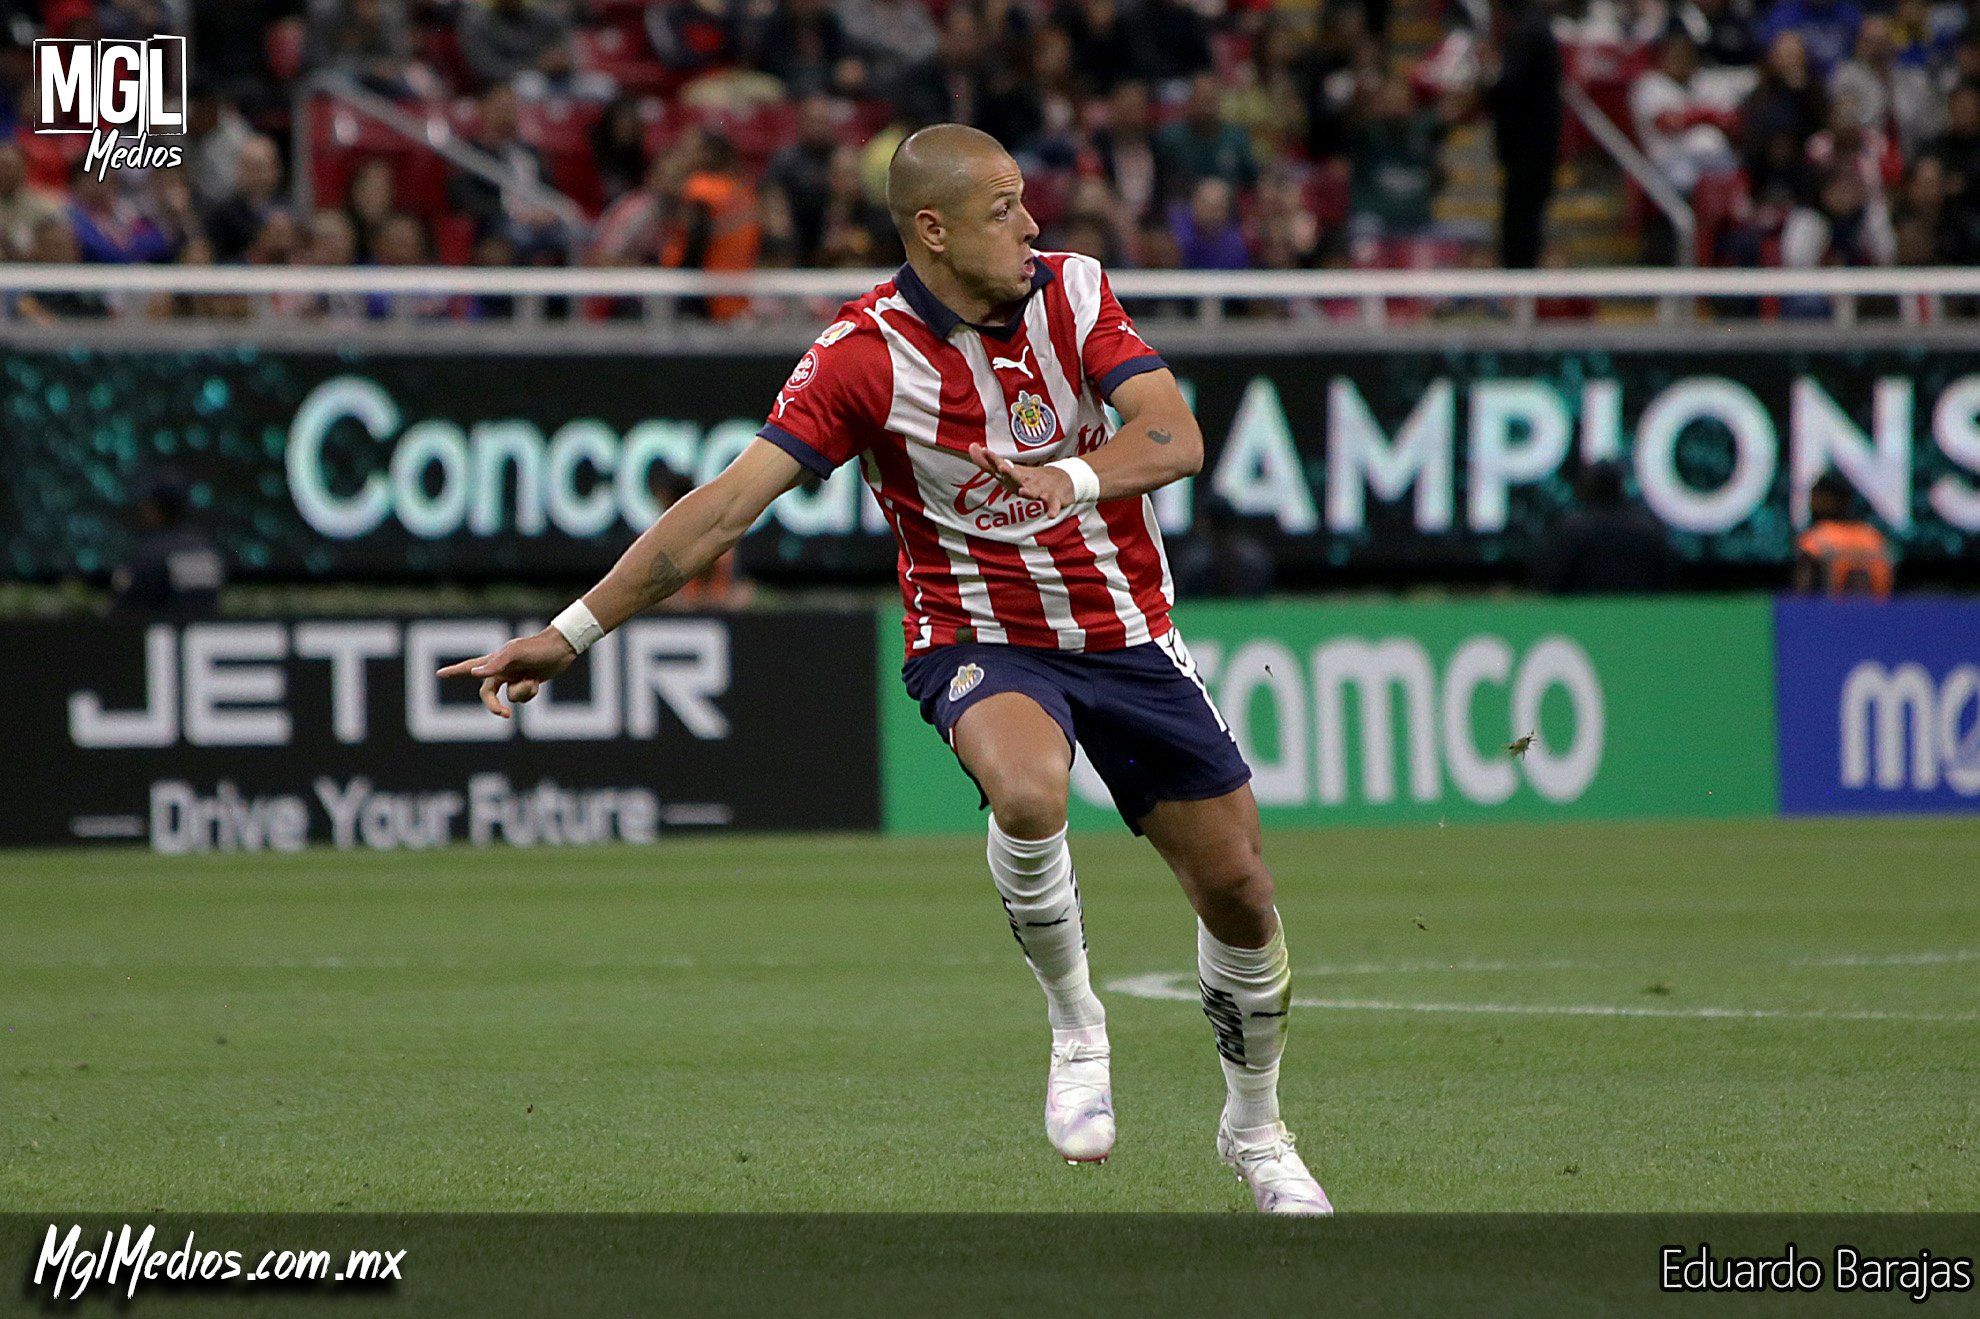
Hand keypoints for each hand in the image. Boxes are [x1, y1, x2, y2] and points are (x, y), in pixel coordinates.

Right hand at [435, 628, 577, 718]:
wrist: (561, 649)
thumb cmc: (536, 647)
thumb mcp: (516, 653)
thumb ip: (495, 664)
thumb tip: (475, 674)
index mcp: (494, 661)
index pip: (470, 667)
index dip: (454, 672)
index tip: (439, 674)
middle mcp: (502, 671)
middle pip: (489, 694)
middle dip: (495, 706)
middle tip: (505, 715)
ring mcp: (514, 678)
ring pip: (511, 698)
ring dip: (523, 693)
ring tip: (532, 679)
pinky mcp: (527, 683)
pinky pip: (524, 698)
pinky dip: (531, 693)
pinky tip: (538, 681)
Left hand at [967, 443, 1078, 516]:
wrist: (1065, 480)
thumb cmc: (1032, 478)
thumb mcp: (1011, 472)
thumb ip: (988, 463)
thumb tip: (972, 447)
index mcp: (1017, 474)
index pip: (1003, 465)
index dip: (993, 460)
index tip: (985, 451)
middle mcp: (1029, 479)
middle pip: (1018, 475)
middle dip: (1010, 472)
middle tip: (1002, 468)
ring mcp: (1042, 488)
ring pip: (1035, 490)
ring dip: (1030, 491)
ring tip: (1023, 492)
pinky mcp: (1055, 498)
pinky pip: (1054, 504)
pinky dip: (1053, 509)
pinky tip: (1050, 515)